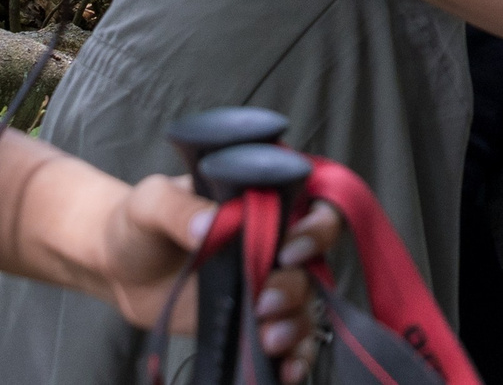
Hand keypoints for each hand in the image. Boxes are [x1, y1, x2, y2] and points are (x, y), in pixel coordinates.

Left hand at [104, 178, 340, 380]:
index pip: (317, 213)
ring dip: (295, 326)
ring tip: (269, 341)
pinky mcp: (250, 323)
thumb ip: (180, 208)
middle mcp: (278, 247)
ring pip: (304, 307)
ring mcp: (266, 287)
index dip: (316, 233)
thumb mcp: (153, 203)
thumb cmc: (140, 221)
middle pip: (311, 268)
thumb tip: (209, 226)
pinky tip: (285, 373)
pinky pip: (287, 342)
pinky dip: (294, 358)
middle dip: (293, 288)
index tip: (286, 252)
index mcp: (268, 208)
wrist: (117, 269)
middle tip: (262, 303)